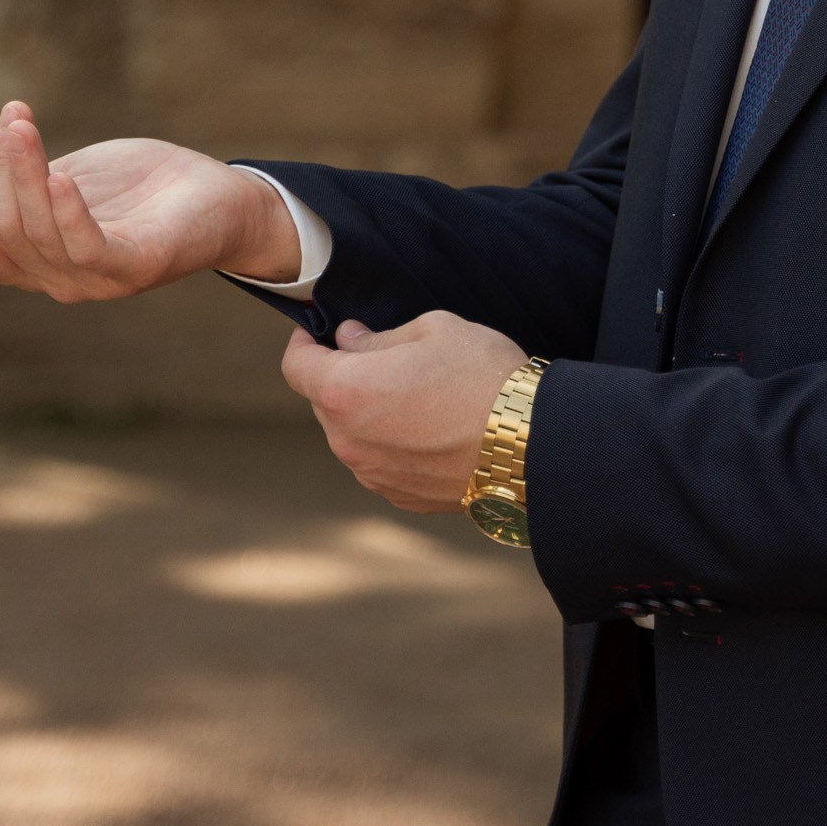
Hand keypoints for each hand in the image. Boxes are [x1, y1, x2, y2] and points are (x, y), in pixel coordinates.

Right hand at [0, 100, 301, 299]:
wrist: (219, 195)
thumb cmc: (139, 185)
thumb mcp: (67, 177)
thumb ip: (22, 185)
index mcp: (32, 258)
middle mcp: (56, 278)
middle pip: (2, 227)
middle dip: (3, 166)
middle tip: (15, 117)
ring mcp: (95, 279)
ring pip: (38, 233)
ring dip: (25, 174)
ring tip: (23, 126)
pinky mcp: (135, 268)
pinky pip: (89, 248)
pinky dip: (68, 213)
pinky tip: (61, 176)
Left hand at [283, 310, 525, 511]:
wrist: (531, 445)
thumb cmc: (482, 377)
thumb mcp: (433, 329)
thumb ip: (378, 337)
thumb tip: (349, 340)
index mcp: (345, 391)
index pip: (296, 365)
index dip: (304, 342)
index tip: (319, 331)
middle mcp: (347, 440)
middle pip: (324, 401)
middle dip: (343, 376)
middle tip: (385, 357)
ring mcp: (372, 474)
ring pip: (352, 433)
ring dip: (368, 413)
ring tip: (418, 395)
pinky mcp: (399, 496)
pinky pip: (379, 461)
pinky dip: (392, 442)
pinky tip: (431, 428)